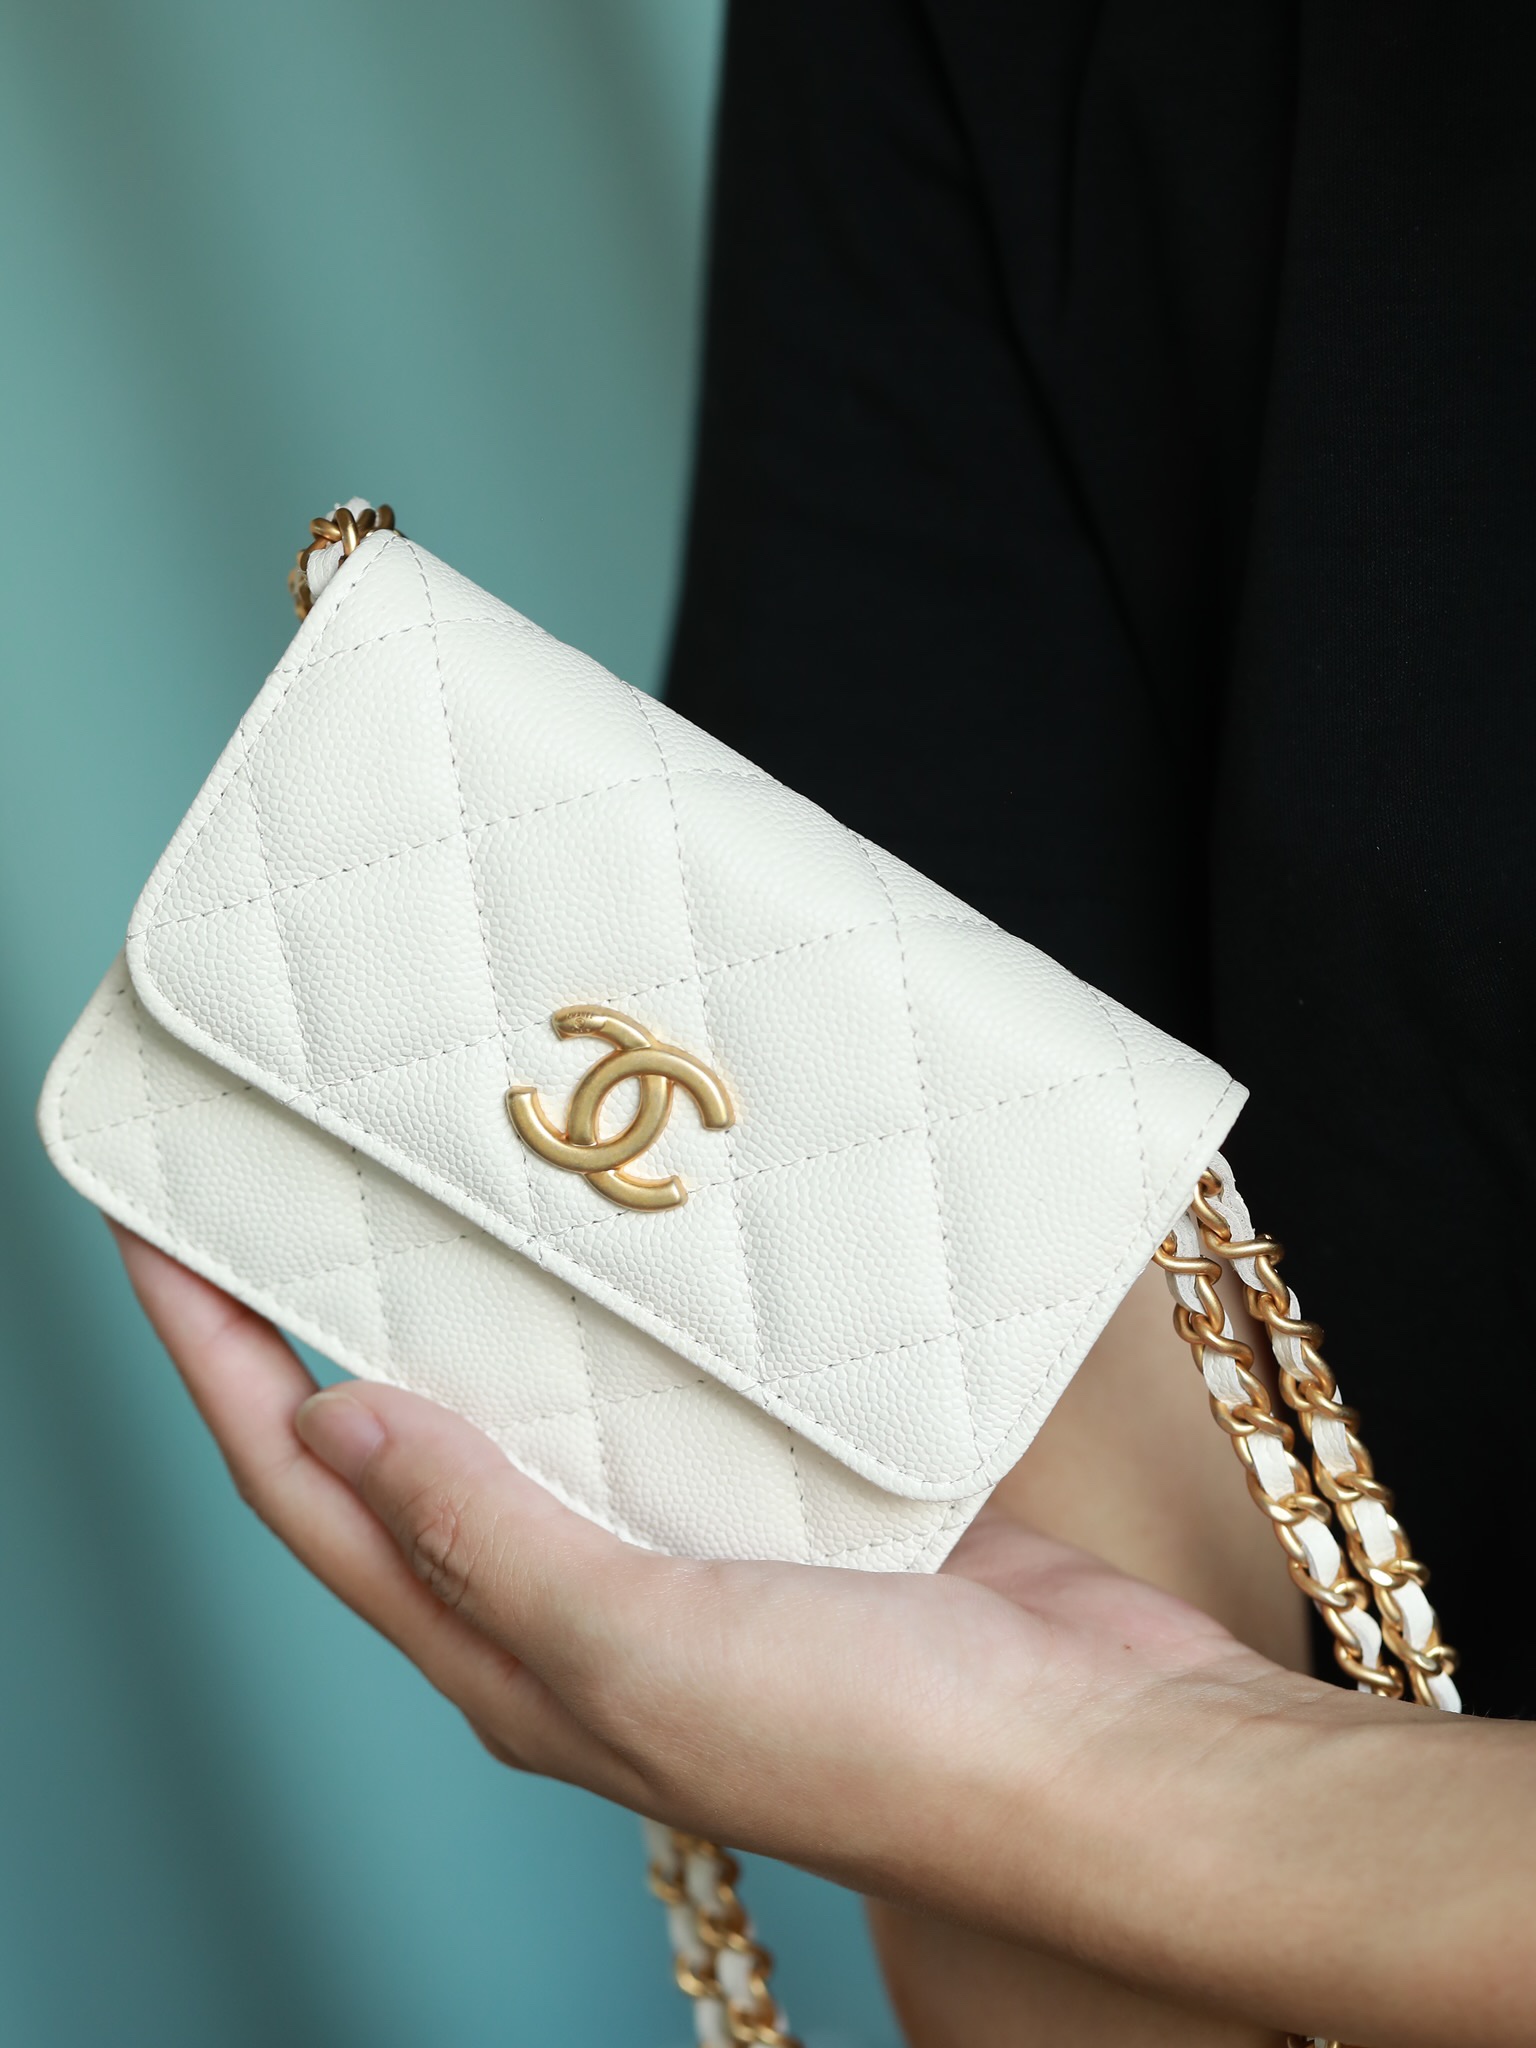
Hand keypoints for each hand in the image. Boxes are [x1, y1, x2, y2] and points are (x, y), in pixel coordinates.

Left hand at [109, 1225, 1535, 2047]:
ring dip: (479, 1301)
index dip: (214, 1370)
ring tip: (447, 1179)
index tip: (154, 1238)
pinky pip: (667, 1387)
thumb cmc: (882, 1740)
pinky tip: (637, 1237)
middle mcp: (574, 1601)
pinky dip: (628, 1313)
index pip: (303, 1498)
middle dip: (320, 1321)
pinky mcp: (779, 1492)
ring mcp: (679, 1544)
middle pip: (400, 1442)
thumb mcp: (644, 1650)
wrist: (1094, 1757)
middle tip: (282, 1185)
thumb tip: (334, 1426)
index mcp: (509, 1654)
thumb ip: (485, 1540)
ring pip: (538, 1402)